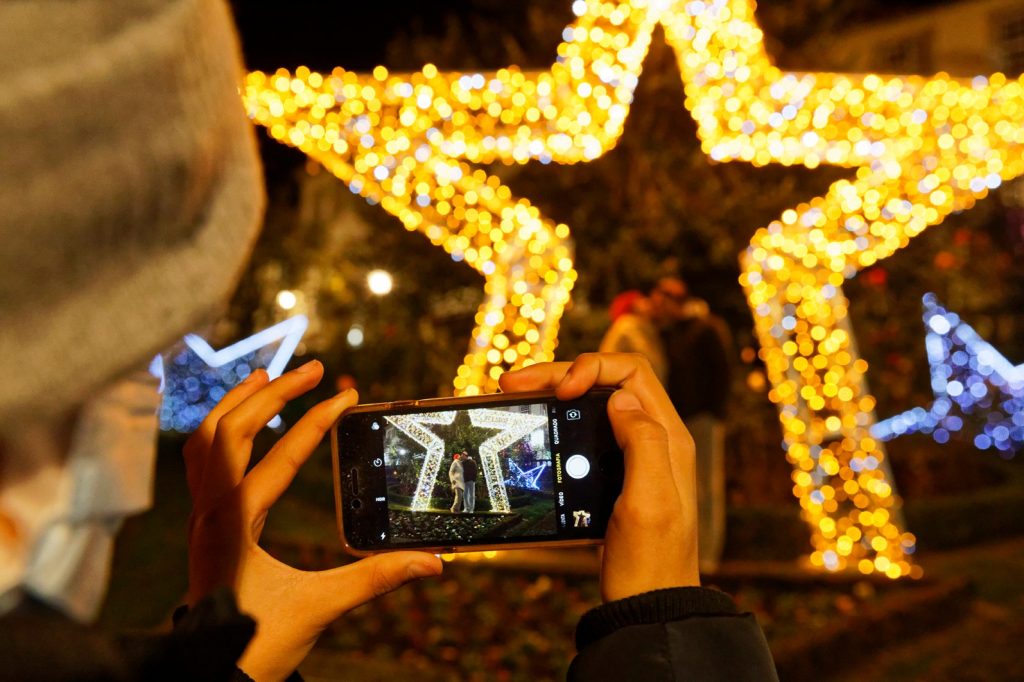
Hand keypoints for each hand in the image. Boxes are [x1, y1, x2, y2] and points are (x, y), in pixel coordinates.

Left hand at [184, 360, 441, 681]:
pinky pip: (202, 461)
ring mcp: (199, 515)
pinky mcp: (202, 523)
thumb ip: (374, 580)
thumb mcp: (318, 609)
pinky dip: (221, 431)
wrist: (207, 670)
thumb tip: (431, 562)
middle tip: (313, 369)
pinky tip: (242, 424)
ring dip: (236, 403)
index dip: (315, 422)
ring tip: (266, 375)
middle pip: (230, 429)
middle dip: (272, 392)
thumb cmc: (256, 643)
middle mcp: (209, 509)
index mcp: (233, 522)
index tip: (346, 396)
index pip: (278, 457)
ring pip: (205, 440)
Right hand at [500, 353, 699, 601]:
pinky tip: (529, 427)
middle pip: (606, 382)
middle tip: (512, 383)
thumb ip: (643, 443)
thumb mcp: (649, 501)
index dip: (592, 367)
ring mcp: (631, 456)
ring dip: (551, 394)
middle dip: (559, 374)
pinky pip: (582, 432)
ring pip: (591, 404)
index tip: (560, 390)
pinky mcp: (611, 476)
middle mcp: (652, 439)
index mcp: (668, 437)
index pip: (632, 373)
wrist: (647, 606)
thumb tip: (618, 399)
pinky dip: (554, 422)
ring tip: (512, 396)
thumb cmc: (651, 560)